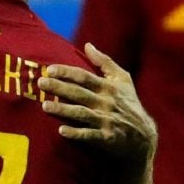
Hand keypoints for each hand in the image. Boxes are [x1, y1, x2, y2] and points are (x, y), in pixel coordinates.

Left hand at [38, 43, 156, 167]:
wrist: (144, 137)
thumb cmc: (129, 104)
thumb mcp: (123, 80)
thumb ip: (105, 62)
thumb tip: (88, 45)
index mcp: (109, 87)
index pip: (84, 77)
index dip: (67, 72)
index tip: (49, 69)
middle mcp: (106, 102)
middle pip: (79, 93)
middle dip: (59, 87)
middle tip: (40, 83)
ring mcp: (106, 121)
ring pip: (81, 113)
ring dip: (63, 109)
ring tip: (44, 105)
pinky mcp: (106, 138)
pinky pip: (89, 135)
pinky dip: (76, 133)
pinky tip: (61, 131)